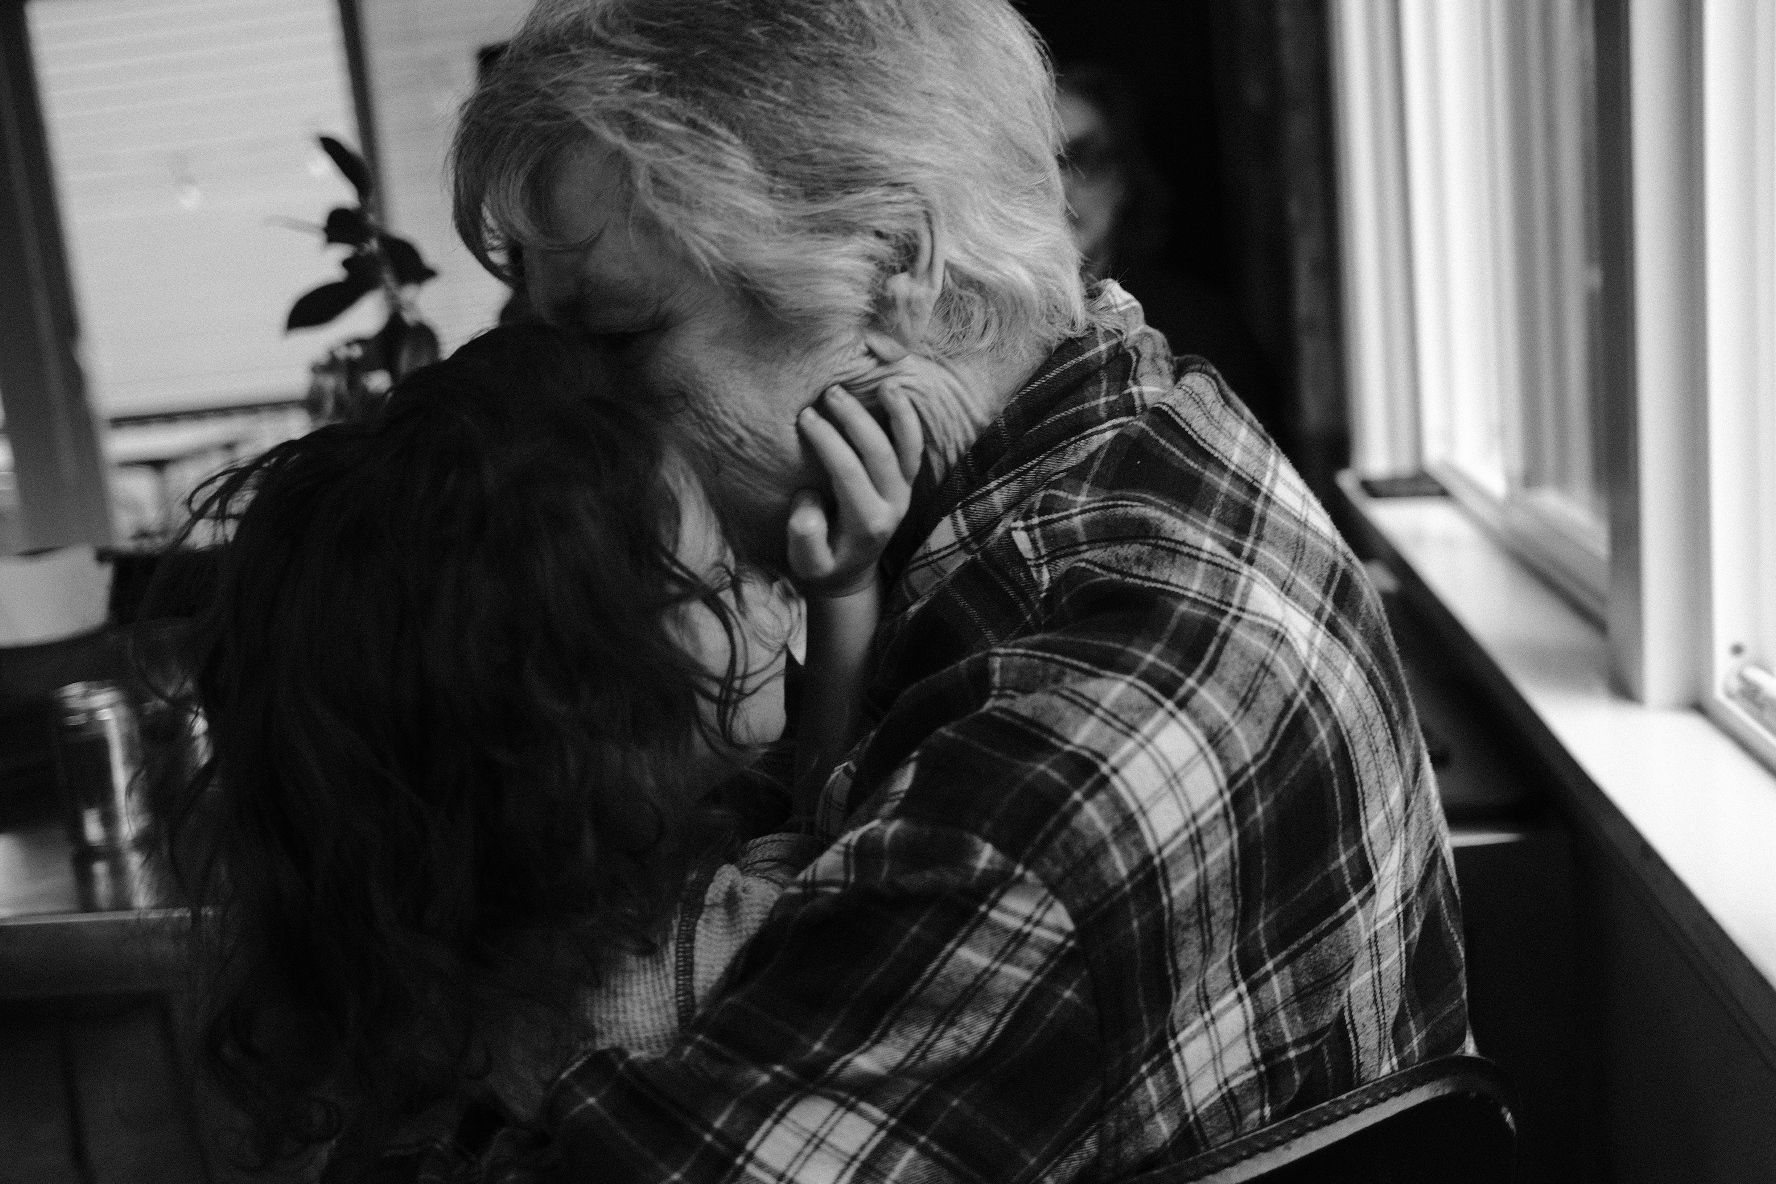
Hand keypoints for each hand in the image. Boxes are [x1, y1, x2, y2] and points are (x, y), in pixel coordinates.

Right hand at [788, 384, 922, 596]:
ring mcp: (904, 491)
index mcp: (866, 523)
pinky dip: (908, 418)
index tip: (805, 417)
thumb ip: (804, 538)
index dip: (828, 442)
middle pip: (879, 453)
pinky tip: (894, 390)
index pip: (849, 473)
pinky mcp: (907, 480)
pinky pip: (913, 445)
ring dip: (896, 413)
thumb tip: (807, 501)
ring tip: (880, 383)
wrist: (851, 572)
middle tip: (829, 392)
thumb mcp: (806, 563)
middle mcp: (893, 505)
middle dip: (855, 419)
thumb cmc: (823, 564)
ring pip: (907, 446)